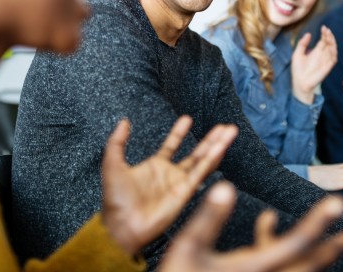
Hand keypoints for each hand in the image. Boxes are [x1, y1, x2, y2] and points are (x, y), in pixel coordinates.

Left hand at [101, 116, 237, 255]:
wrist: (121, 225)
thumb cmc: (115, 200)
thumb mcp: (112, 164)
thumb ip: (117, 142)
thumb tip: (123, 121)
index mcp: (155, 166)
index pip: (172, 145)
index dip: (179, 132)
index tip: (187, 118)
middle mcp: (171, 174)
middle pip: (196, 153)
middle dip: (211, 139)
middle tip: (224, 126)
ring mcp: (180, 183)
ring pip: (204, 161)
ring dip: (218, 146)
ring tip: (230, 131)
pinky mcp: (185, 193)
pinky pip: (201, 173)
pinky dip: (212, 159)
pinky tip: (220, 147)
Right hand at [160, 185, 342, 271]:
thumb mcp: (186, 248)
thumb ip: (208, 218)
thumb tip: (226, 186)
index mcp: (252, 270)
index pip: (294, 245)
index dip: (318, 223)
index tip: (338, 204)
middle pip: (306, 266)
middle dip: (333, 249)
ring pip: (296, 269)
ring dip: (317, 253)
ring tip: (334, 237)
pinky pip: (277, 266)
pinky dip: (279, 246)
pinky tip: (269, 221)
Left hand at [292, 26, 337, 103]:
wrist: (299, 82)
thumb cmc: (298, 69)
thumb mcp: (297, 54)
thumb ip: (302, 44)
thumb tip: (308, 34)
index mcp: (316, 51)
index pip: (323, 41)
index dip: (324, 34)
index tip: (324, 27)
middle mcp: (322, 55)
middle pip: (329, 43)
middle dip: (329, 36)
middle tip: (327, 30)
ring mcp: (326, 61)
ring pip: (333, 50)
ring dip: (332, 42)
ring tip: (329, 35)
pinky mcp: (327, 67)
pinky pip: (333, 59)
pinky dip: (333, 52)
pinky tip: (331, 46)